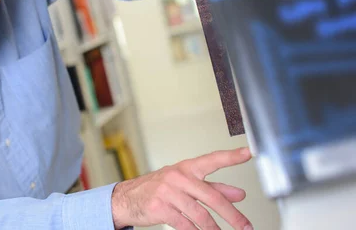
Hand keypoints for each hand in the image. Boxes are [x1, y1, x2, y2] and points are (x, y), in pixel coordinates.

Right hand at [111, 147, 253, 229]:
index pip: (212, 160)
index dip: (230, 157)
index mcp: (187, 168)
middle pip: (211, 196)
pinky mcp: (160, 208)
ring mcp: (168, 192)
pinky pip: (185, 224)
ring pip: (200, 214)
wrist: (128, 198)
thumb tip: (239, 195)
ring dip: (214, 229)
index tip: (247, 153)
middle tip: (245, 226)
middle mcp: (178, 177)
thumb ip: (214, 188)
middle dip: (232, 215)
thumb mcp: (186, 184)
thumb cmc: (160, 189)